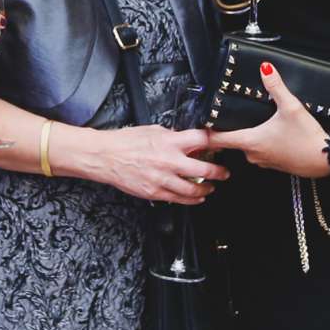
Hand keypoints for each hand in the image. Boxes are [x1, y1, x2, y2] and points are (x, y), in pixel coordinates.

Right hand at [87, 125, 229, 204]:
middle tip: (224, 173)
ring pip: (194, 189)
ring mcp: (162, 179)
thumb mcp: (153, 130)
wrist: (105, 156)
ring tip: (211, 187)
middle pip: (204, 169)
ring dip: (206, 189)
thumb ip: (172, 136)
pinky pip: (178, 199)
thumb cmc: (125, 142)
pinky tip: (196, 198)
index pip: (201, 140)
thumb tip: (187, 140)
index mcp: (170, 141)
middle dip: (219, 172)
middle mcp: (169, 161)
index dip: (215, 142)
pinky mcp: (155, 192)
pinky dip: (191, 199)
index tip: (220, 145)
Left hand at [205, 61, 329, 176]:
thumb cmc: (307, 138)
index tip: (198, 125)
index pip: (218, 139)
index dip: (206, 132)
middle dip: (229, 129)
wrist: (325, 160)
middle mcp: (253, 154)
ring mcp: (263, 161)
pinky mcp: (273, 164)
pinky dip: (260, 143)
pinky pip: (259, 153)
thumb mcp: (291, 107)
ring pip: (246, 147)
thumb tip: (265, 68)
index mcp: (250, 141)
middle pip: (231, 141)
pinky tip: (270, 134)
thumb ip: (276, 87)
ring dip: (246, 137)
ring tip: (251, 122)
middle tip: (226, 116)